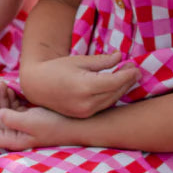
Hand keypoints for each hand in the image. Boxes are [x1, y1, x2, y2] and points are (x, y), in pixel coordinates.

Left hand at [0, 82, 74, 150]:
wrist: (79, 122)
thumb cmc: (55, 124)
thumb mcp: (32, 121)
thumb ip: (12, 119)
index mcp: (14, 140)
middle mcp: (17, 133)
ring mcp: (23, 124)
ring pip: (4, 110)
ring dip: (0, 97)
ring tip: (0, 83)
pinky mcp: (30, 116)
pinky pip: (14, 106)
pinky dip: (10, 97)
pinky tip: (9, 87)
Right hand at [21, 50, 138, 117]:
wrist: (37, 85)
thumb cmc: (57, 68)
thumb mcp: (79, 61)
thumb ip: (102, 61)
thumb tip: (120, 57)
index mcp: (85, 87)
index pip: (115, 81)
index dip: (127, 74)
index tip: (135, 66)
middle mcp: (86, 103)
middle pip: (115, 92)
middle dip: (126, 81)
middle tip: (134, 69)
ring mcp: (84, 112)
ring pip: (111, 100)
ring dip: (121, 89)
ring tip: (127, 76)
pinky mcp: (83, 115)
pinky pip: (103, 105)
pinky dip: (111, 96)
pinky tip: (115, 86)